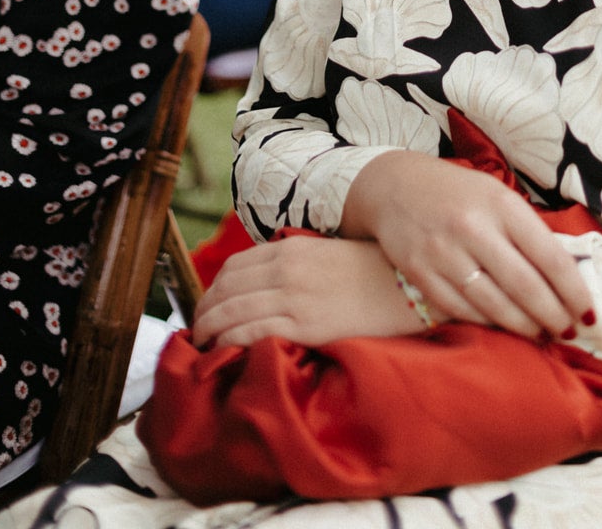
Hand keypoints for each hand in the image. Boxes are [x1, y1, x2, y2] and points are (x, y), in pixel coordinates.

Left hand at [192, 234, 415, 350]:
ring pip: (231, 312)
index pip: (234, 268)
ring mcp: (294, 297)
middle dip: (203, 311)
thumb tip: (265, 283)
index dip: (212, 289)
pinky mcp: (304, 325)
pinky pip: (251, 333)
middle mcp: (286, 269)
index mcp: (291, 248)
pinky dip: (229, 343)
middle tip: (196, 330)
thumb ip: (294, 262)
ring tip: (202, 344)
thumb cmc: (370, 272)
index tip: (207, 306)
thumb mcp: (326, 254)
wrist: (405, 285)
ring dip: (209, 330)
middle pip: (226, 289)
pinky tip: (223, 352)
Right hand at [342, 152, 593, 341]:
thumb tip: (569, 273)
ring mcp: (444, 252)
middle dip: (554, 317)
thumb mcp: (497, 195)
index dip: (574, 291)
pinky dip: (487, 324)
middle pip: (526, 288)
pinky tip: (503, 327)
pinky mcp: (419, 272)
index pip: (550, 257)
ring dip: (524, 327)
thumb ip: (527, 230)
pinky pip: (462, 311)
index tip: (587, 313)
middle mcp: (474, 228)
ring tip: (541, 334)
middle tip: (568, 332)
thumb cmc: (459, 194)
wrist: (394, 186)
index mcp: (502, 205)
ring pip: (495, 306)